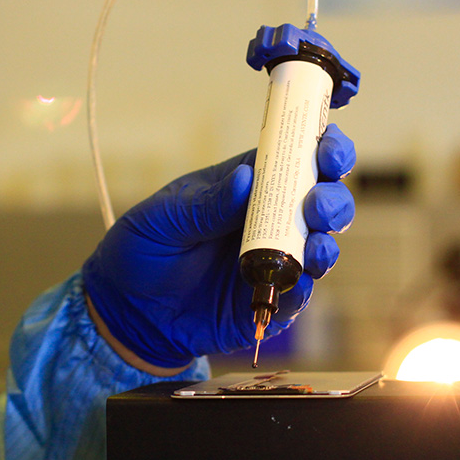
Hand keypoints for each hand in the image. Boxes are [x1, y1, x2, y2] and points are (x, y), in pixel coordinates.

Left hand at [82, 123, 355, 370]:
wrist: (127, 310)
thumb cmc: (143, 249)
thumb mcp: (165, 217)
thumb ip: (206, 203)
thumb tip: (246, 179)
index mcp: (249, 185)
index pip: (297, 158)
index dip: (322, 149)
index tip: (327, 149)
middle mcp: (271, 220)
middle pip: (322, 201)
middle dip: (332, 198)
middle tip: (317, 203)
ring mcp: (274, 262)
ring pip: (320, 246)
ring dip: (326, 241)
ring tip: (315, 243)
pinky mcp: (270, 302)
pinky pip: (299, 295)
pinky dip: (304, 288)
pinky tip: (296, 283)